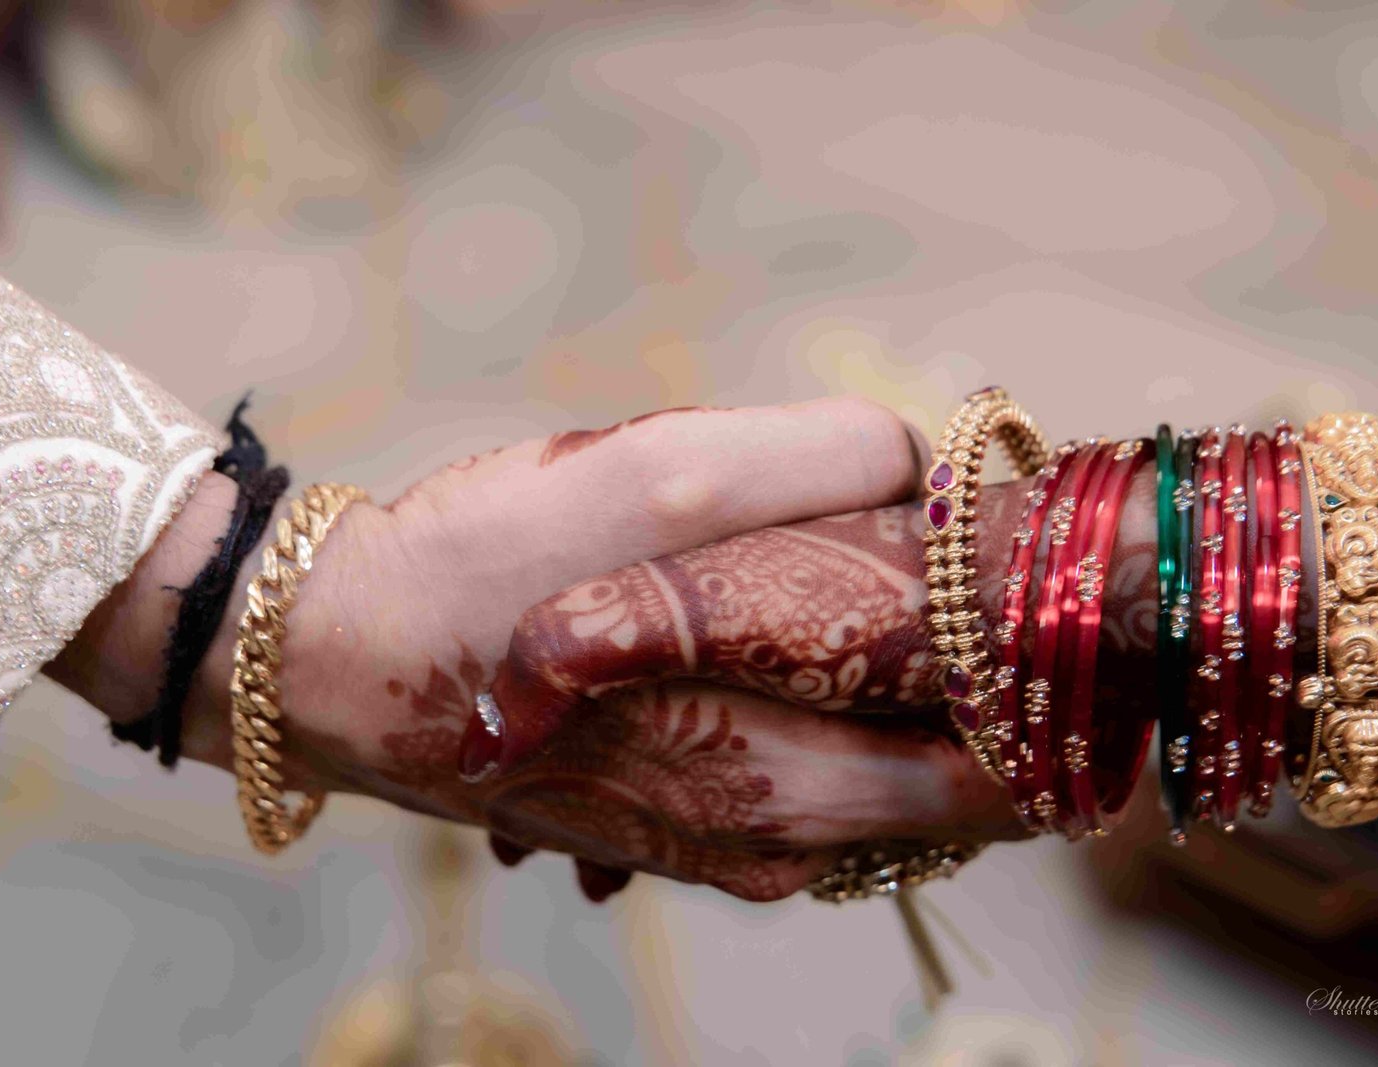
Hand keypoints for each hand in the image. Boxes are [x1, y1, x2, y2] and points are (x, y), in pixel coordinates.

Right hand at [53, 398, 970, 898]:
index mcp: (795, 787)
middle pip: (956, 780)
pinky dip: (828, 711)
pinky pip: (804, 780)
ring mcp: (723, 853)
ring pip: (880, 780)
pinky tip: (784, 636)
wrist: (330, 659)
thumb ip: (827, 462)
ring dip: (903, 688)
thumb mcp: (662, 476)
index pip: (1007, 771)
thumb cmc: (487, 573)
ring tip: (882, 586)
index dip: (1047, 674)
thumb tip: (933, 465)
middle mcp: (774, 850)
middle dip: (985, 675)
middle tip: (974, 564)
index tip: (1044, 584)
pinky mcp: (673, 833)